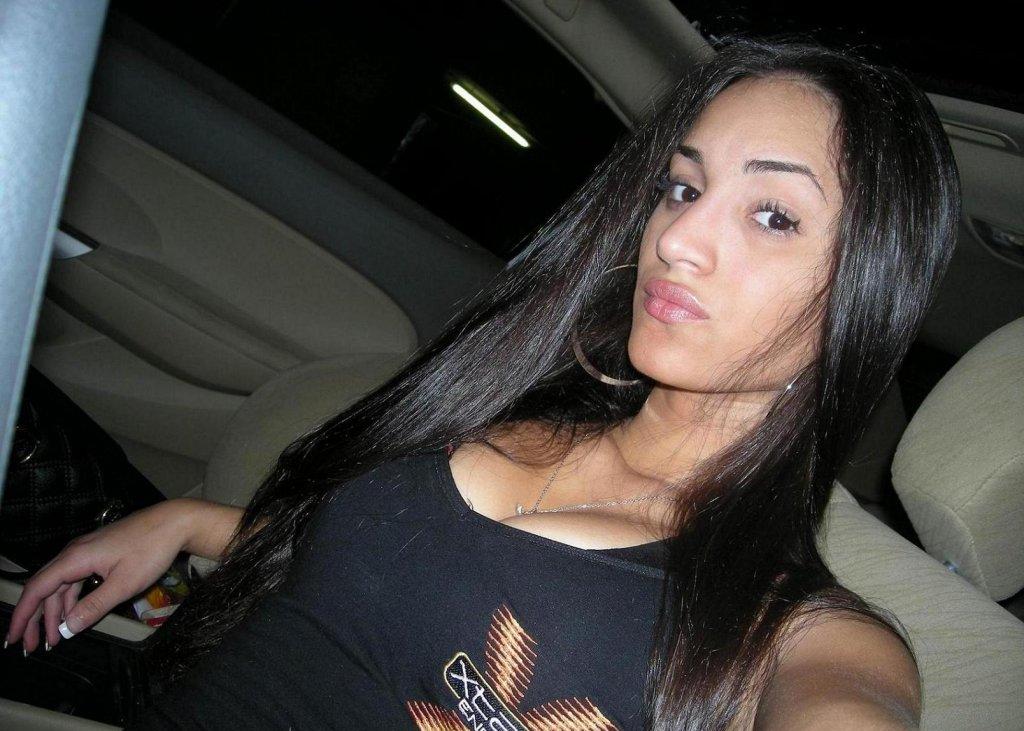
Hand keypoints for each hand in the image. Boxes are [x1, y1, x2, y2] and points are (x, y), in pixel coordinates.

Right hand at [4, 499, 195, 652]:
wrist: (174, 522)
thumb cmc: (152, 549)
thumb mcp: (124, 584)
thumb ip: (94, 606)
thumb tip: (68, 627)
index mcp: (75, 558)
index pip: (37, 589)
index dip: (22, 615)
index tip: (13, 637)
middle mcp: (75, 553)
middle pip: (44, 589)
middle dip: (35, 619)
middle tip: (31, 646)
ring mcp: (86, 553)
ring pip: (61, 586)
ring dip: (55, 612)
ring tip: (53, 639)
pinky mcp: (98, 555)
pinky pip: (76, 580)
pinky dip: (71, 600)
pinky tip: (72, 616)